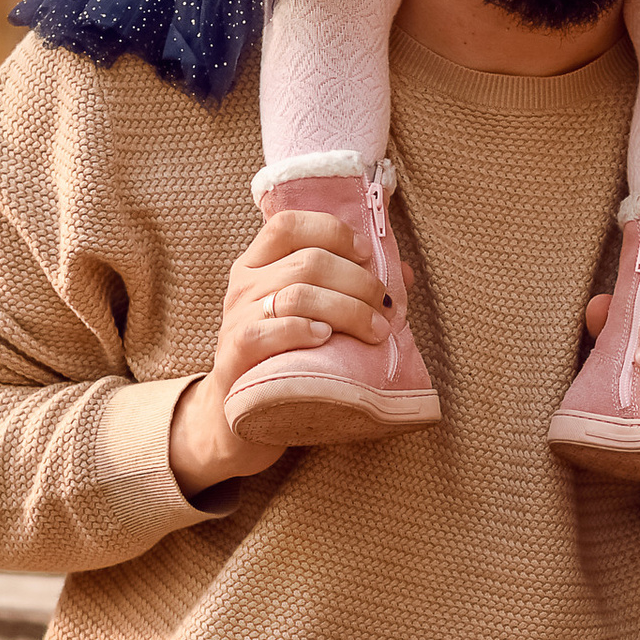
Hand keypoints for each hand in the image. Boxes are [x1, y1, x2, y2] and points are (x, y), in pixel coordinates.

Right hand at [169, 207, 388, 493]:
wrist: (237, 416)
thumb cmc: (285, 358)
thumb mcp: (311, 316)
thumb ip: (349, 289)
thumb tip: (405, 273)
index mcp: (257, 264)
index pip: (287, 224)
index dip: (332, 231)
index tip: (367, 255)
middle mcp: (242, 285)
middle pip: (308, 261)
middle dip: (358, 281)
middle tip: (385, 307)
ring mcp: (235, 318)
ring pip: (298, 294)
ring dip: (348, 309)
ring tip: (375, 331)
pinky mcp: (235, 353)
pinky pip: (269, 330)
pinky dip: (304, 329)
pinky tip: (326, 338)